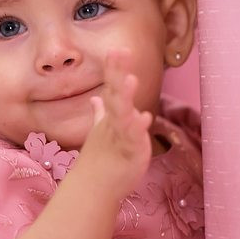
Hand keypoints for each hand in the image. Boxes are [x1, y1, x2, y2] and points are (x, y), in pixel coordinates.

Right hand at [80, 48, 152, 199]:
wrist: (94, 189)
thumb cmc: (101, 160)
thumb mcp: (102, 131)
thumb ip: (100, 113)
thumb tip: (96, 98)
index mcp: (110, 117)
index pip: (112, 88)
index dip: (114, 69)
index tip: (117, 49)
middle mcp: (113, 124)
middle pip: (115, 95)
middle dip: (117, 73)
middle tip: (119, 51)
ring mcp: (120, 137)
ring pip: (122, 115)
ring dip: (125, 97)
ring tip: (130, 79)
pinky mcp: (130, 153)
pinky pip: (133, 139)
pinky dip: (137, 129)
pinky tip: (145, 118)